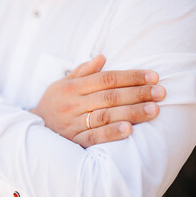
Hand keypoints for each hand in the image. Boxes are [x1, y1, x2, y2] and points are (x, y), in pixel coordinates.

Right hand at [31, 55, 165, 147]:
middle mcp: (73, 103)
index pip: (106, 78)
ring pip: (105, 116)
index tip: (153, 76)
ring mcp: (73, 123)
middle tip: (160, 93)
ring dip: (131, 112)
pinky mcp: (73, 140)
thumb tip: (103, 56)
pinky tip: (128, 130)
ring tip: (153, 110)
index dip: (131, 76)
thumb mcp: (62, 83)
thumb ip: (83, 71)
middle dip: (137, 93)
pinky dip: (110, 133)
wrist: (34, 128)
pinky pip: (93, 137)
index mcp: (72, 87)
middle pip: (110, 96)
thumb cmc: (53, 103)